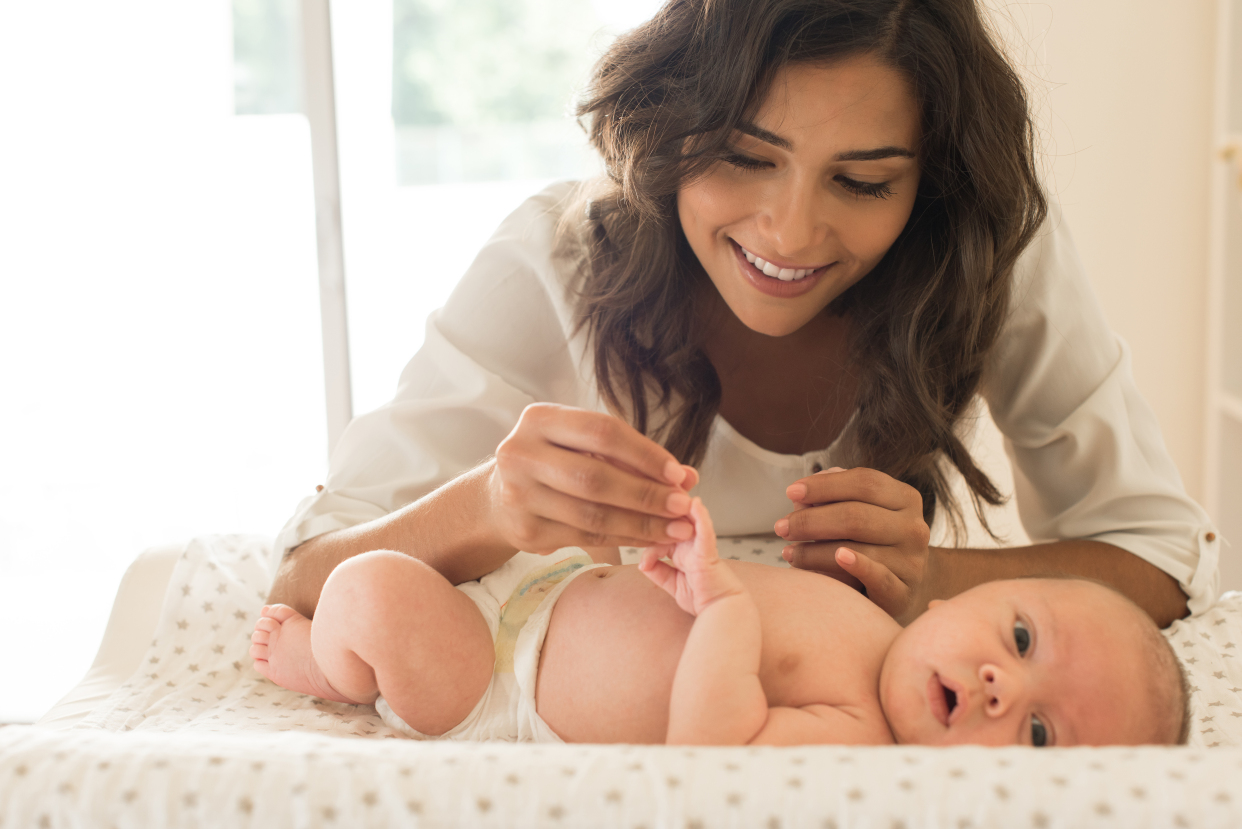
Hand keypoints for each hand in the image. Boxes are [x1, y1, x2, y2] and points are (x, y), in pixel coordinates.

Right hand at [488, 403, 699, 553]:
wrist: (498, 497)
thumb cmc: (554, 462)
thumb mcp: (583, 446)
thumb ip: (632, 457)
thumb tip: (687, 477)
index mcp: (538, 419)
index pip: (602, 432)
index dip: (644, 454)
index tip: (678, 473)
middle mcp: (521, 453)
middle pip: (596, 477)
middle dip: (646, 494)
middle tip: (682, 505)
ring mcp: (519, 495)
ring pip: (592, 514)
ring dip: (641, 523)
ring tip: (675, 528)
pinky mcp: (526, 531)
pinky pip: (586, 538)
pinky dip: (625, 539)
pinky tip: (649, 539)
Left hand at [639, 497, 743, 615]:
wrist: (724, 612)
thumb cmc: (704, 599)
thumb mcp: (671, 584)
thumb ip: (657, 571)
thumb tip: (641, 562)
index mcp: (681, 550)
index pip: (660, 532)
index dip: (648, 535)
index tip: (636, 543)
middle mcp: (690, 545)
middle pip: (673, 520)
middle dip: (663, 510)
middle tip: (647, 501)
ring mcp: (700, 546)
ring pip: (689, 519)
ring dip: (679, 506)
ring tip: (670, 491)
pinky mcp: (709, 552)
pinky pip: (705, 531)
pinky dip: (701, 517)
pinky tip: (695, 504)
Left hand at [775, 467, 929, 620]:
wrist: (900, 586)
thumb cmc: (868, 542)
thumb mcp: (857, 512)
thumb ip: (833, 498)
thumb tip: (802, 495)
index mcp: (905, 498)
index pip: (864, 482)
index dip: (825, 485)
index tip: (790, 492)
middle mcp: (914, 527)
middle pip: (857, 515)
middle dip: (811, 520)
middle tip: (781, 528)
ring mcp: (913, 561)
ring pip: (860, 548)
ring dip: (815, 551)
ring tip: (789, 552)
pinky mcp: (905, 592)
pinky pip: (880, 577)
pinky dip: (857, 566)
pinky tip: (836, 558)